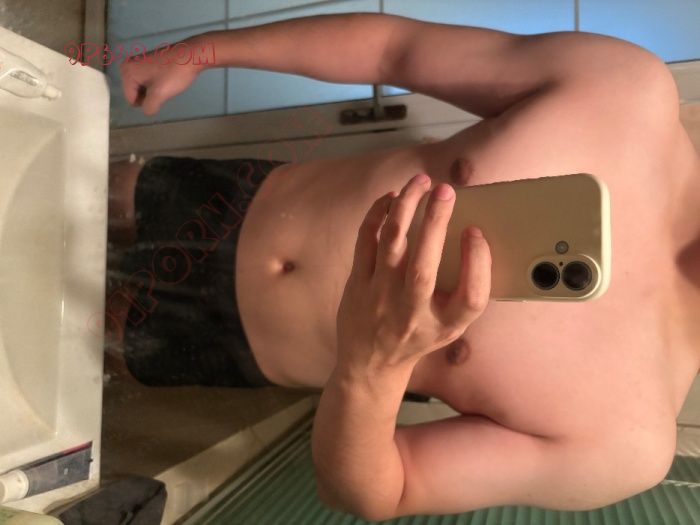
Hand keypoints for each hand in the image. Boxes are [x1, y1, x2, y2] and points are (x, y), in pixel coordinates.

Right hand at [119, 39, 204, 115]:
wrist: (191, 55)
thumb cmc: (174, 74)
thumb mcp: (160, 94)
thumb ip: (149, 107)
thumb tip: (148, 110)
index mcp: (127, 72)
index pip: (131, 100)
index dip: (146, 102)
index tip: (160, 92)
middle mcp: (127, 65)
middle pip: (135, 93)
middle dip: (149, 95)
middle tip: (163, 87)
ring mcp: (137, 62)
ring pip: (142, 88)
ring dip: (153, 90)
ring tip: (165, 83)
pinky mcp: (147, 62)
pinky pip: (147, 81)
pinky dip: (156, 84)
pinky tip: (166, 79)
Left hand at [336, 174, 491, 373]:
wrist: (371, 362)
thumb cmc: (419, 335)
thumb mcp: (451, 324)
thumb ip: (468, 290)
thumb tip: (473, 236)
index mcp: (443, 323)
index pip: (471, 297)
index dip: (478, 261)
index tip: (474, 231)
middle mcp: (411, 312)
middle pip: (424, 266)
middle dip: (436, 222)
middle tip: (446, 189)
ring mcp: (379, 296)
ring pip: (391, 243)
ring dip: (405, 206)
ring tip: (420, 182)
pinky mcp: (357, 283)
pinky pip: (366, 239)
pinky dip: (378, 213)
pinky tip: (392, 197)